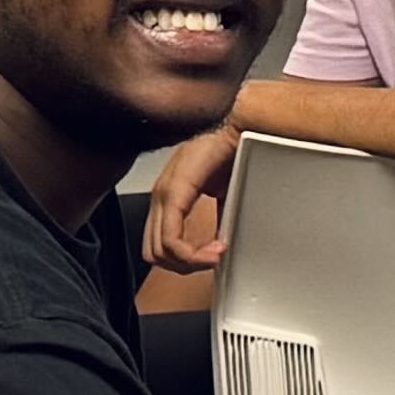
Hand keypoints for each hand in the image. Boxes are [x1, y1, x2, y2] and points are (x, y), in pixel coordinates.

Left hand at [146, 121, 242, 271]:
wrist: (240, 128)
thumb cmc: (232, 150)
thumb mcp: (222, 193)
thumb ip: (217, 217)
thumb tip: (220, 240)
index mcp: (168, 195)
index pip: (158, 243)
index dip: (183, 259)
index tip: (211, 257)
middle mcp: (160, 196)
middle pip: (153, 253)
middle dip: (184, 266)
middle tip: (211, 260)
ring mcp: (164, 194)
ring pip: (159, 251)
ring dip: (190, 262)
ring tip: (215, 254)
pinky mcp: (174, 194)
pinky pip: (171, 240)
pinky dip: (193, 254)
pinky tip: (215, 248)